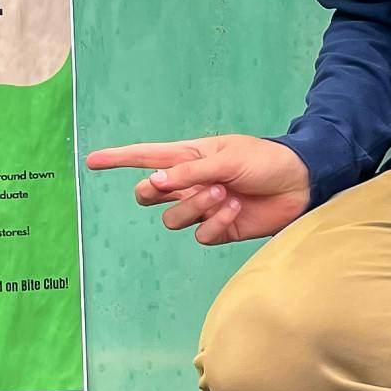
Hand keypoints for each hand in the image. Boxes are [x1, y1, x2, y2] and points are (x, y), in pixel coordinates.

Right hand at [85, 134, 310, 245]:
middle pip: (148, 195)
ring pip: (172, 219)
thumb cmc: (264, 160)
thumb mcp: (226, 158)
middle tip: (178, 186)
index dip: (117, 158)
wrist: (298, 184)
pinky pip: (200, 234)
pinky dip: (215, 223)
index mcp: (188, 157)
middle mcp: (190, 183)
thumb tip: (151, 183)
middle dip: (155, 193)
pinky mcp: (218, 229)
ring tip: (224, 194)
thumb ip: (188, 172)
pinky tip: (235, 210)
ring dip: (196, 206)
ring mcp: (202, 207)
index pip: (144, 157)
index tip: (92, 160)